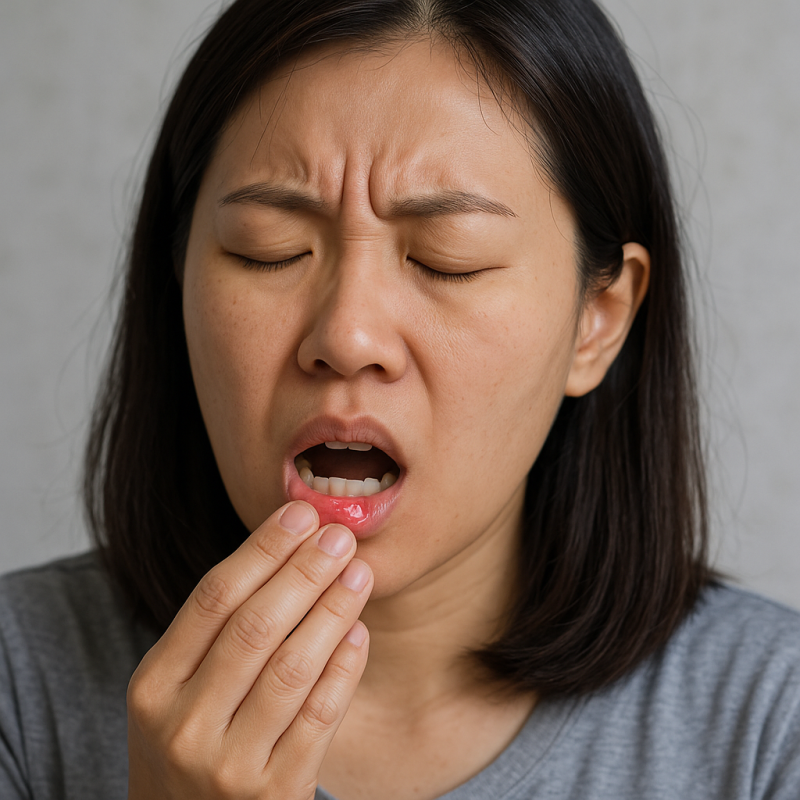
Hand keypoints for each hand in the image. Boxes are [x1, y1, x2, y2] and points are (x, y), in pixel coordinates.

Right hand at [126, 501, 372, 798]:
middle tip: (339, 535)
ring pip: (292, 667)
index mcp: (153, 686)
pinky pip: (319, 717)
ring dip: (332, 611)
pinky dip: (344, 668)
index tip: (301, 513)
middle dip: (304, 572)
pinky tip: (359, 633)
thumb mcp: (177, 692)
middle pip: (254, 626)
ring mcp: (228, 765)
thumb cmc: (191, 745)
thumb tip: (288, 552)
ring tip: (359, 573)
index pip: (213, 597)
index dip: (262, 548)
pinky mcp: (274, 794)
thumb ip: (217, 633)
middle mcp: (183, 725)